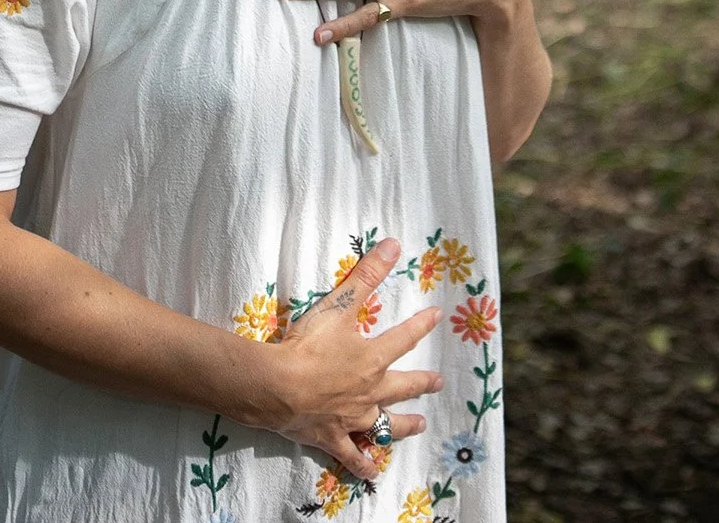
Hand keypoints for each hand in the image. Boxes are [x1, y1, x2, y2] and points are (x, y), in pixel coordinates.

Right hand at [260, 238, 441, 479]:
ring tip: (420, 426)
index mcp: (372, 358)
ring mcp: (353, 418)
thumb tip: (393, 244)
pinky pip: (353, 456)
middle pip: (402, 386)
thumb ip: (366, 275)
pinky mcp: (333, 438)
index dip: (421, 324)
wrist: (281, 388)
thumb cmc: (309, 345)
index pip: (403, 337)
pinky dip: (364, 465)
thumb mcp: (339, 304)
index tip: (437, 315)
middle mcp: (370, 390)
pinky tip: (373, 473)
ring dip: (404, 424)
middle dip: (420, 383)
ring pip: (385, 424)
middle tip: (437, 382)